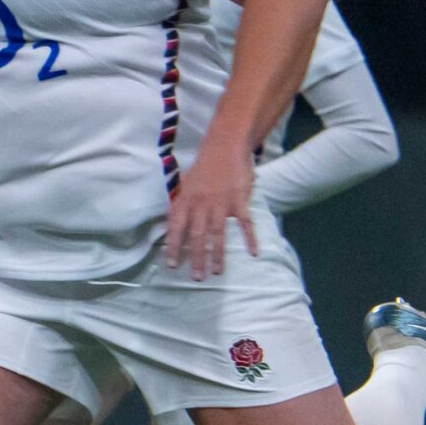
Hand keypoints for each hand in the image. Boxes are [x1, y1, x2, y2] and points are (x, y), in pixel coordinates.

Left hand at [164, 138, 257, 279]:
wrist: (224, 147)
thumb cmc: (204, 168)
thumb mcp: (186, 186)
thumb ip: (181, 205)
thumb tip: (173, 225)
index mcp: (185, 201)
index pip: (176, 228)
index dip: (173, 247)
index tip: (172, 265)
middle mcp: (201, 204)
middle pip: (197, 236)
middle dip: (196, 258)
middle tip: (196, 277)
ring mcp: (221, 203)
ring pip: (217, 234)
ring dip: (216, 254)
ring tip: (216, 272)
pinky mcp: (239, 201)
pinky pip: (245, 223)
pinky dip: (250, 238)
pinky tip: (253, 253)